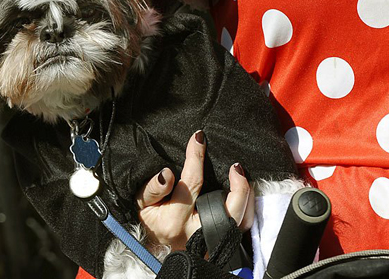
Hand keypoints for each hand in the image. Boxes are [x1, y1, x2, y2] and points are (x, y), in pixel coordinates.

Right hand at [136, 131, 254, 250]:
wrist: (157, 251)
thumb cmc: (151, 220)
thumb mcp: (141, 203)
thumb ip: (151, 188)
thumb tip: (167, 174)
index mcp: (173, 221)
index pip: (191, 182)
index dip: (195, 157)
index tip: (198, 138)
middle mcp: (195, 233)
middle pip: (227, 210)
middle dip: (238, 187)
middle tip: (236, 167)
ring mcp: (210, 241)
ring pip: (239, 220)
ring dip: (247, 197)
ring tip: (242, 176)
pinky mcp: (221, 244)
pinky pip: (241, 227)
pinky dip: (247, 209)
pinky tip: (245, 192)